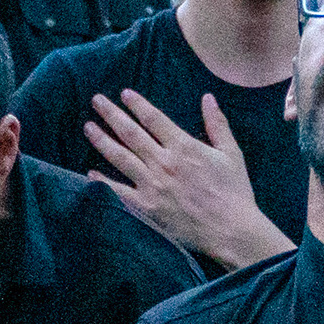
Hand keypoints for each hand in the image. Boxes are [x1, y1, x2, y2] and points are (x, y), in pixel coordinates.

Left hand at [85, 89, 291, 267]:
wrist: (230, 230)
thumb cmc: (234, 192)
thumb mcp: (231, 154)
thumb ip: (217, 124)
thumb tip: (208, 97)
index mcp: (183, 147)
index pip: (153, 118)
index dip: (137, 104)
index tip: (123, 93)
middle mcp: (163, 162)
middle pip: (130, 133)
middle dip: (111, 114)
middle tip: (96, 101)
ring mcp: (152, 185)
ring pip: (120, 157)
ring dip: (101, 140)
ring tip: (88, 127)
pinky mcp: (146, 208)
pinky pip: (118, 191)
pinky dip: (102, 181)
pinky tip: (90, 172)